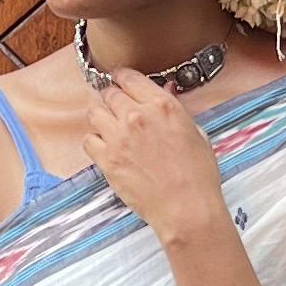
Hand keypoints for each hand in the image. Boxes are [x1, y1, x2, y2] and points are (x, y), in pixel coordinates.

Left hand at [81, 70, 229, 245]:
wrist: (186, 208)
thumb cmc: (197, 176)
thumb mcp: (195, 133)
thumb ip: (175, 111)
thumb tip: (164, 93)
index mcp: (162, 105)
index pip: (129, 77)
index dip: (122, 78)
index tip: (120, 81)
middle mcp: (137, 116)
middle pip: (109, 93)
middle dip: (112, 97)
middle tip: (115, 106)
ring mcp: (119, 137)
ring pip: (94, 112)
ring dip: (100, 116)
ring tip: (108, 126)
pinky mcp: (107, 159)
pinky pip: (88, 140)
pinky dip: (94, 141)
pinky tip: (105, 148)